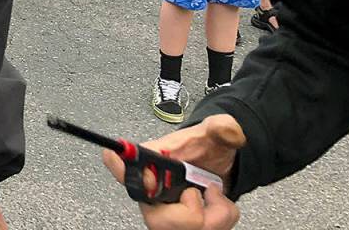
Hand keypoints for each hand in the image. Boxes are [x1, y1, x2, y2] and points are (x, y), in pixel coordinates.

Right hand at [101, 114, 244, 229]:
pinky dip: (220, 222)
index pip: (128, 169)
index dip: (124, 171)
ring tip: (216, 197)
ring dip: (213, 218)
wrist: (221, 164)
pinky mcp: (180, 224)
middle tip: (202, 193)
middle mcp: (155, 190)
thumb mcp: (217, 131)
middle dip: (191, 214)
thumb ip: (222, 128)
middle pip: (158, 220)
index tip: (121, 161)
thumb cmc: (208, 147)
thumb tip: (227, 129)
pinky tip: (218, 206)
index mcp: (155, 161)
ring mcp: (166, 211)